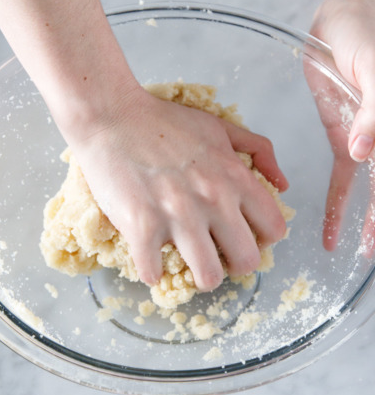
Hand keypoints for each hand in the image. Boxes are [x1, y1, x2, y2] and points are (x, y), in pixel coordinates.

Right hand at [69, 86, 288, 290]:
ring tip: (188, 264)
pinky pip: (154, 273)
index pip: (274, 229)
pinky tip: (149, 258)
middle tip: (218, 254)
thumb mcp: (219, 127)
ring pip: (209, 277)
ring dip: (200, 276)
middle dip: (235, 264)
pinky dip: (151, 271)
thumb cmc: (164, 122)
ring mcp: (178, 216)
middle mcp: (213, 200)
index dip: (263, 239)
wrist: (112, 117)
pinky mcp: (142, 227)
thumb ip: (258, 149)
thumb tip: (282, 184)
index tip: (245, 236)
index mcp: (235, 177)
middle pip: (247, 261)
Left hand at [308, 0, 374, 254]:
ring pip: (374, 189)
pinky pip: (343, 178)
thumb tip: (366, 153)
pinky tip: (329, 233)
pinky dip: (336, 204)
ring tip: (366, 252)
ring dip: (370, 221)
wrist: (348, 11)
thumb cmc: (372, 30)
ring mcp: (371, 139)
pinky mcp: (346, 135)